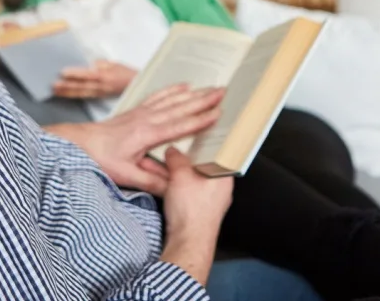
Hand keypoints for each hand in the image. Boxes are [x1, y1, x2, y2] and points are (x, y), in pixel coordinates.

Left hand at [47, 85, 224, 195]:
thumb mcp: (125, 176)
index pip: (180, 126)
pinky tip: (183, 86)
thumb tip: (175, 187)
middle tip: (223, 92)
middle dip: (203, 99)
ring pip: (172, 100)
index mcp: (147, 134)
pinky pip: (158, 97)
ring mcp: (141, 112)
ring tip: (210, 87)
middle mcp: (147, 119)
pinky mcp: (136, 111)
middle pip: (180, 107)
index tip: (218, 113)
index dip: (200, 120)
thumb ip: (151, 182)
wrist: (80, 143)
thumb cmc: (101, 159)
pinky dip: (172, 90)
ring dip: (193, 93)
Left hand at [53, 60, 136, 97]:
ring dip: (67, 92)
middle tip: (53, 85)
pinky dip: (74, 95)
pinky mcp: (99, 97)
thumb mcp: (114, 64)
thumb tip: (89, 64)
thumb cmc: (125, 73)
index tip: (63, 72)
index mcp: (104, 76)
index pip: (87, 74)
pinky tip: (65, 95)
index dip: (75, 73)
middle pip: (81, 86)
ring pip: (80, 93)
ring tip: (55, 91)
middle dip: (66, 86)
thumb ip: (101, 63)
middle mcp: (101, 86)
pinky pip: (84, 96)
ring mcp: (99, 93)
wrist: (135, 86)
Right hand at [159, 147, 233, 285]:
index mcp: (223, 176)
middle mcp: (220, 188)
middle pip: (199, 165)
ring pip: (190, 179)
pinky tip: (159, 180)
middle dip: (179, 159)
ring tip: (156, 164)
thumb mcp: (180, 175)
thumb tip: (173, 151)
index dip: (199, 143)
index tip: (186, 136)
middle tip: (166, 151)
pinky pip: (185, 191)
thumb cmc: (192, 212)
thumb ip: (176, 158)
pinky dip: (173, 185)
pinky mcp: (198, 210)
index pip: (214, 152)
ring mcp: (209, 200)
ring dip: (173, 172)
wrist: (188, 242)